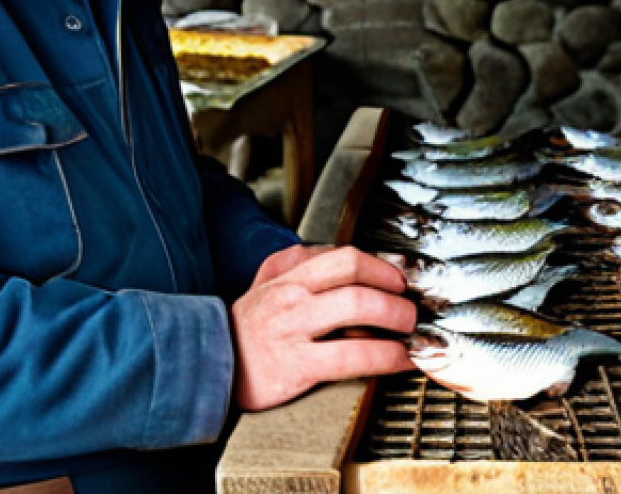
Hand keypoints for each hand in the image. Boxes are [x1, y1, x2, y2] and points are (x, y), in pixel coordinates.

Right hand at [230, 245, 416, 411]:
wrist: (208, 363)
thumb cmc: (246, 326)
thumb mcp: (267, 283)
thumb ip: (300, 264)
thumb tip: (340, 255)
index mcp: (289, 274)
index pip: (344, 256)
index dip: (381, 266)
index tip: (400, 279)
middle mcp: (292, 294)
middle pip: (355, 275)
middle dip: (393, 289)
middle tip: (411, 305)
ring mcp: (295, 328)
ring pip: (357, 309)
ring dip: (395, 317)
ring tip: (411, 329)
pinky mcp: (297, 365)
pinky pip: (352, 356)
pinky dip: (386, 357)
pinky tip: (402, 361)